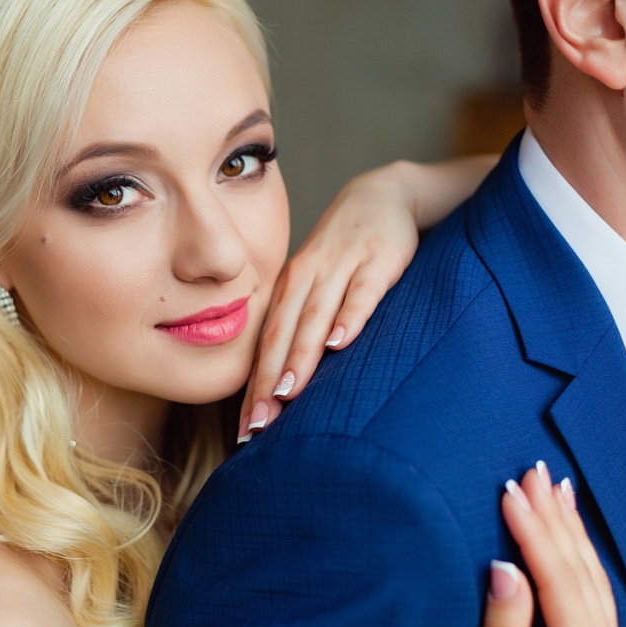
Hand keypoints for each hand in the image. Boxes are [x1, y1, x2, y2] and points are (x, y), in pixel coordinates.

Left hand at [238, 156, 496, 441]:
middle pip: (283, 336)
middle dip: (268, 383)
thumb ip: (305, 328)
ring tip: (288, 393)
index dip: (255, 388)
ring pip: (315, 317)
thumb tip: (290, 389)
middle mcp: (307, 279)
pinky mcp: (378, 259)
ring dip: (300, 355)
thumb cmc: (343, 254)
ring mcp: (341, 267)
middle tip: (258, 425)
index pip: (266, 344)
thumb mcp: (317, 287)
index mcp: (288, 291)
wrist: (380, 195)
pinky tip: (341, 342)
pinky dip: (350, 315)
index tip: (245, 431)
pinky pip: (362, 291)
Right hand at [481, 464, 624, 626]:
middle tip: (536, 473)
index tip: (511, 493)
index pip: (555, 575)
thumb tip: (503, 570)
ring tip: (558, 491)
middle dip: (553, 515)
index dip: (532, 530)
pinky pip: (598, 589)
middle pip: (578, 567)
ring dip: (571, 529)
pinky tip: (575, 537)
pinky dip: (584, 556)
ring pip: (593, 575)